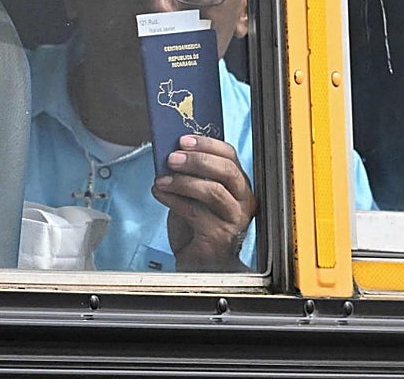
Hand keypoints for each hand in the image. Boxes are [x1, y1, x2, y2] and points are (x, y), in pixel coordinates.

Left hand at [152, 134, 256, 271]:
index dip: (207, 144)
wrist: (200, 264)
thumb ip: (192, 175)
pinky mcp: (220, 236)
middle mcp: (243, 201)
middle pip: (227, 171)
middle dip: (197, 160)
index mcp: (238, 185)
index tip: (183, 140)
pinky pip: (196, 212)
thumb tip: (171, 152)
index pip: (230, 156)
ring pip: (213, 191)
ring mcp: (234, 219)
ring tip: (161, 179)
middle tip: (172, 157)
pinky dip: (173, 199)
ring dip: (183, 181)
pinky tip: (159, 192)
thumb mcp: (195, 194)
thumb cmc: (198, 226)